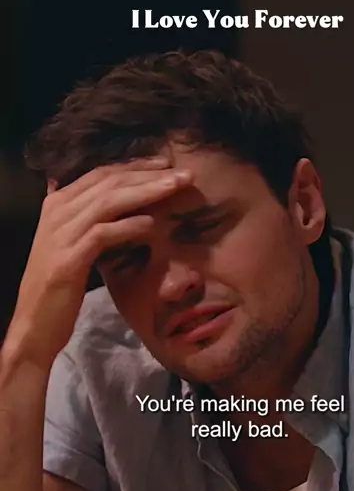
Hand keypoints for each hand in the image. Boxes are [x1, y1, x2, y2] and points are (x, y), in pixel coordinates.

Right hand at [5, 157, 192, 370]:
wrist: (34, 326)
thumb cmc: (58, 287)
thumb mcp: (70, 245)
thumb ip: (85, 219)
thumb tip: (110, 200)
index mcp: (57, 204)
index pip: (100, 173)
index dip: (135, 166)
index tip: (166, 165)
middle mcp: (56, 212)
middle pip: (108, 182)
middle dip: (148, 175)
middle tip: (183, 173)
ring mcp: (60, 235)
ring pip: (109, 202)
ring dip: (146, 192)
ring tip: (176, 188)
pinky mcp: (69, 259)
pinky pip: (103, 234)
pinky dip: (129, 226)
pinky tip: (152, 225)